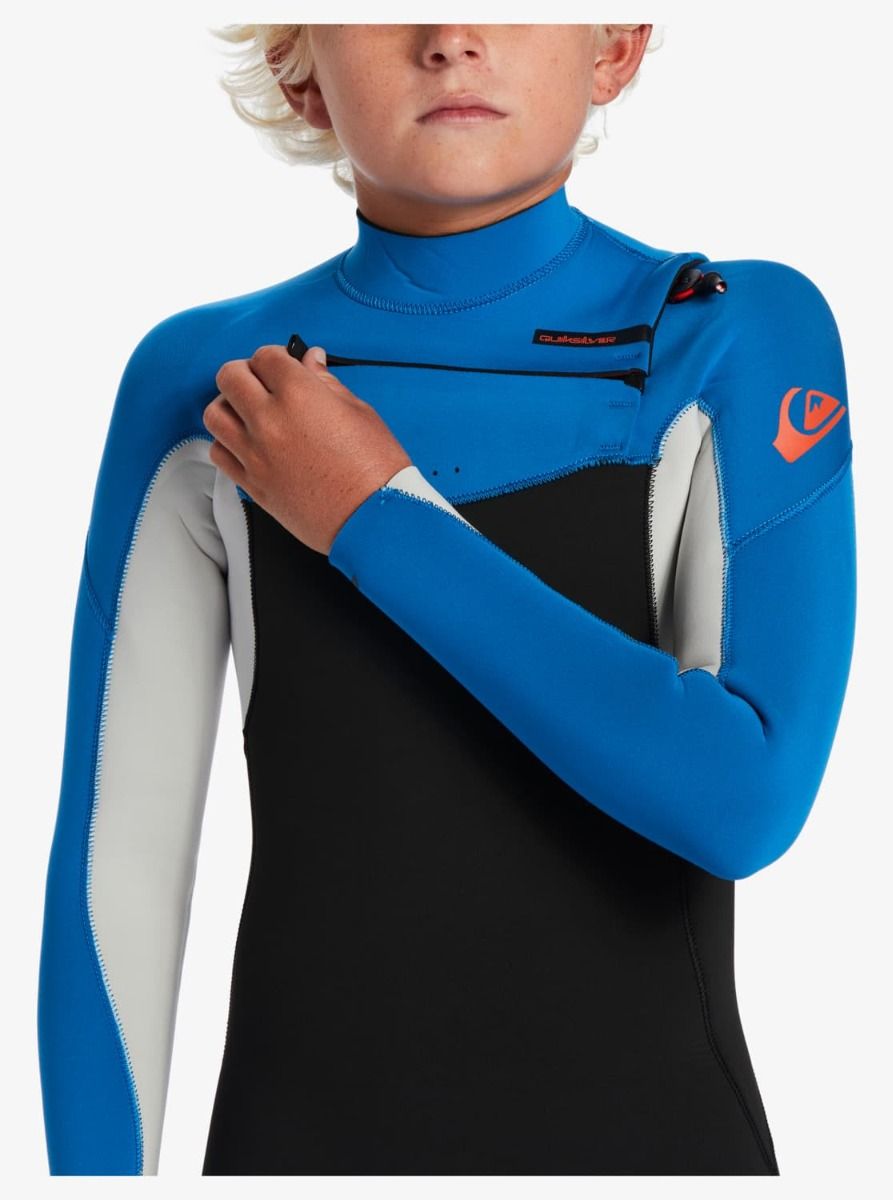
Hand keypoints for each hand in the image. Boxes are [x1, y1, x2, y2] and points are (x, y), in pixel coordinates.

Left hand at [203, 343, 412, 554]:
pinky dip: (227, 442)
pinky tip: (248, 443)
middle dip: (246, 373)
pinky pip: (218, 453)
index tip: (284, 366)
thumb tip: (311, 361)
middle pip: (230, 377)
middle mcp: (269, 420)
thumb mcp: (359, 412)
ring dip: (229, 406)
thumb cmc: (375, 470)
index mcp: (299, 394)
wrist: (373, 519)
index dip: (275, 357)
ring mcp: (256, 454)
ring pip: (215, 414)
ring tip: (250, 413)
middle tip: (264, 383)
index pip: (264, 356)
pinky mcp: (252, 483)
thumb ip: (327, 382)